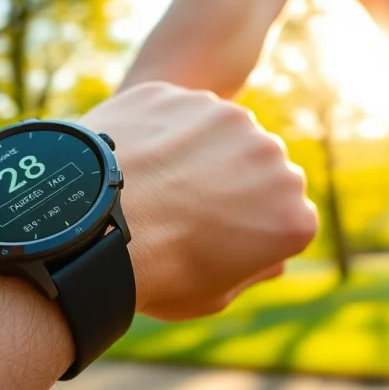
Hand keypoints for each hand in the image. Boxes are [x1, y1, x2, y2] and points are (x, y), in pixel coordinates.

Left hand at [79, 82, 317, 320]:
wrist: (95, 227)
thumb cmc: (157, 274)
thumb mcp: (215, 294)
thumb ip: (253, 268)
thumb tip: (274, 258)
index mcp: (292, 215)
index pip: (286, 215)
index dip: (252, 225)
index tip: (220, 234)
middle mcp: (272, 157)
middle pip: (259, 167)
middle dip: (234, 181)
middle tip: (186, 207)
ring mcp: (226, 117)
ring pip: (219, 131)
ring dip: (199, 149)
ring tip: (154, 183)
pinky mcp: (180, 95)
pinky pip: (174, 113)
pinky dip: (159, 131)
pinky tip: (133, 160)